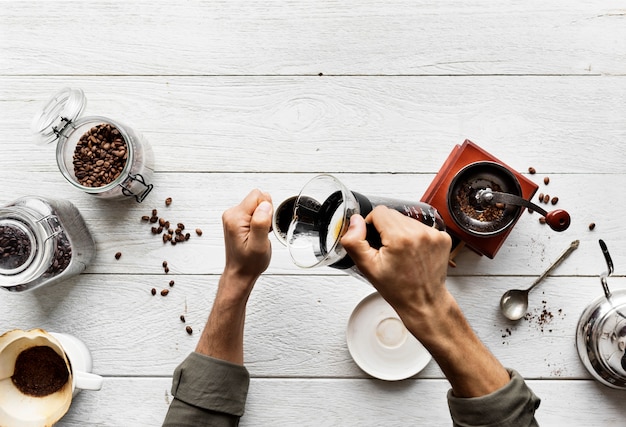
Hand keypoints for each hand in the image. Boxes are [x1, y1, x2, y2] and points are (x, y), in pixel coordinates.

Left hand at [221, 189, 272, 292]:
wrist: (240, 272)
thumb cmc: (249, 263)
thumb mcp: (259, 246)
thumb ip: (261, 223)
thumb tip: (265, 205)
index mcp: (235, 218)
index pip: (258, 196)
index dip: (267, 210)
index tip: (264, 227)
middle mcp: (232, 214)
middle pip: (258, 198)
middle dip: (266, 213)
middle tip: (262, 232)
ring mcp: (233, 216)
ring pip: (257, 204)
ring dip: (263, 218)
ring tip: (259, 234)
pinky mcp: (237, 219)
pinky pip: (255, 211)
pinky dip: (260, 221)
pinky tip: (256, 233)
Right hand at [341, 206, 509, 396]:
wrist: (424, 302)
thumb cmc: (398, 289)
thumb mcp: (367, 268)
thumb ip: (354, 242)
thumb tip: (355, 221)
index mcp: (400, 237)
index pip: (379, 211)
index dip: (372, 225)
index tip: (376, 242)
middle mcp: (420, 232)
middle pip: (394, 215)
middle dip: (386, 229)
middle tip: (388, 251)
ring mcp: (434, 234)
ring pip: (407, 220)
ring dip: (401, 232)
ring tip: (402, 253)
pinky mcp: (443, 238)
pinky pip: (421, 227)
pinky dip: (415, 236)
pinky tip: (413, 253)